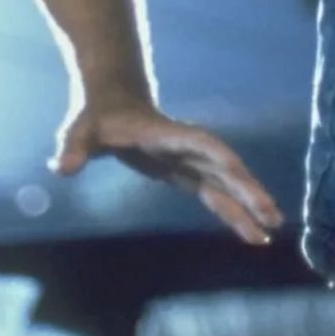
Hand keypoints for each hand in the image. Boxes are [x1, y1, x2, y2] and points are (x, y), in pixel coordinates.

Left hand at [53, 95, 284, 246]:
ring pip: (227, 185)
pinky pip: (217, 196)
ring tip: (272, 233)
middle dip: (248, 190)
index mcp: (165, 135)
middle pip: (224, 168)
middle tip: (272, 216)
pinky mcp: (188, 174)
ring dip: (249, 207)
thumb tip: (62, 166)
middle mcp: (186, 147)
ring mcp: (191, 161)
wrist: (114, 102)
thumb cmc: (97, 117)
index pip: (200, 143)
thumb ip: (74, 147)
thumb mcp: (80, 130)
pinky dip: (234, 214)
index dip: (219, 156)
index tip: (239, 170)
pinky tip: (252, 234)